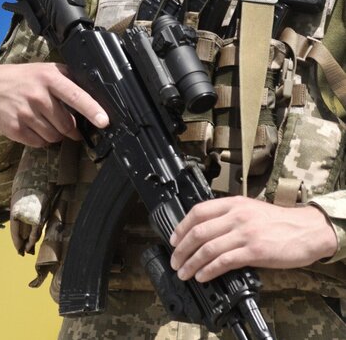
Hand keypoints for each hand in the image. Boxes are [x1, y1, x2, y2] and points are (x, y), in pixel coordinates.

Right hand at [0, 62, 108, 146]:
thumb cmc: (23, 79)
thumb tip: (95, 97)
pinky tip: (31, 126)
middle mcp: (37, 95)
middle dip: (69, 128)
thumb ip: (68, 80)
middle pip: (67, 124)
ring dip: (54, 134)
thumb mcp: (45, 70)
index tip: (104, 121)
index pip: (75, 96)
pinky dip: (40, 139)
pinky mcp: (15, 128)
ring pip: (54, 136)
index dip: (92, 110)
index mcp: (49, 78)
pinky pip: (39, 143)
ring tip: (42, 120)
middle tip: (62, 121)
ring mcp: (25, 113)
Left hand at [169, 196, 337, 282]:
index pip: (197, 212)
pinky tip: (202, 276)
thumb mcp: (249, 209)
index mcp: (233, 203)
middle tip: (174, 261)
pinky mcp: (254, 251)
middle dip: (181, 249)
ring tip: (184, 273)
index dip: (180, 228)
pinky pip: (224, 261)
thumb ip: (226, 216)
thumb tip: (201, 233)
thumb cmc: (278, 222)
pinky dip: (208, 270)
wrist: (307, 230)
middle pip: (198, 232)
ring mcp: (245, 233)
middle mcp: (236, 216)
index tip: (173, 241)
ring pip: (207, 248)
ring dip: (191, 263)